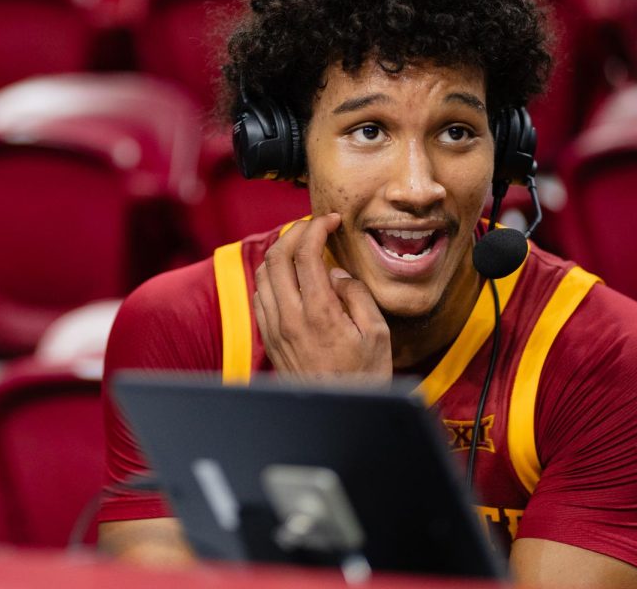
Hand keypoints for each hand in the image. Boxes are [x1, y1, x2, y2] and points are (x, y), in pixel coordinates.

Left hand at [253, 214, 392, 381]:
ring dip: (280, 253)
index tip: (331, 220)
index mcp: (320, 312)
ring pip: (262, 274)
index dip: (317, 227)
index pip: (306, 253)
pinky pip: (260, 296)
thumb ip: (357, 296)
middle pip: (277, 256)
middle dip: (295, 232)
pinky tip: (289, 277)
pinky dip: (270, 276)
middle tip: (314, 226)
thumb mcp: (377, 334)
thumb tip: (336, 273)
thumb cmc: (363, 377)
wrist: (337, 415)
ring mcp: (274, 328)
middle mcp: (290, 317)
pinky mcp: (269, 339)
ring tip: (301, 247)